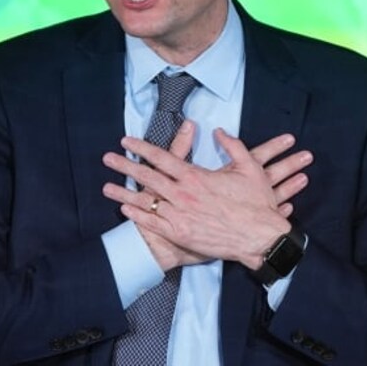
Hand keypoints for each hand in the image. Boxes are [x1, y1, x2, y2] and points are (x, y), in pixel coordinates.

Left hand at [102, 121, 311, 270]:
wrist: (260, 237)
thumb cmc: (256, 203)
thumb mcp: (249, 167)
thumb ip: (232, 145)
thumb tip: (219, 130)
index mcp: (196, 176)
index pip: (162, 158)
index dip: (142, 148)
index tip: (126, 142)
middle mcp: (184, 194)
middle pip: (148, 177)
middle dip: (125, 166)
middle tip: (107, 158)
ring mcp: (180, 216)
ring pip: (146, 202)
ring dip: (124, 193)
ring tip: (105, 187)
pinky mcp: (181, 234)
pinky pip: (154, 223)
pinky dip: (138, 215)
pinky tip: (125, 209)